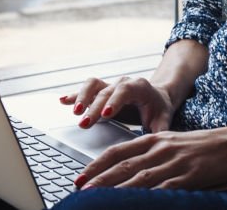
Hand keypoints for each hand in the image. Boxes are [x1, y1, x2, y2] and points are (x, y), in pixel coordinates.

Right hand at [59, 75, 175, 132]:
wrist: (156, 96)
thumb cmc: (159, 108)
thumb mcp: (163, 118)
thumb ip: (160, 130)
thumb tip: (158, 143)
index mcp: (138, 86)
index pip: (124, 91)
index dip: (114, 101)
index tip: (105, 114)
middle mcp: (122, 83)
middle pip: (105, 92)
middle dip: (94, 107)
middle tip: (85, 123)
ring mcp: (110, 85)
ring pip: (93, 85)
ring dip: (82, 97)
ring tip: (74, 112)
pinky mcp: (101, 91)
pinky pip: (87, 89)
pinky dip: (75, 95)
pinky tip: (63, 101)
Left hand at [75, 128, 226, 189]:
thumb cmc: (199, 146)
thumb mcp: (170, 144)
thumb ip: (149, 154)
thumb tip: (126, 170)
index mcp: (153, 139)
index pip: (117, 151)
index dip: (97, 164)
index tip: (81, 175)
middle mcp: (159, 149)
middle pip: (123, 165)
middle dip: (98, 178)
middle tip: (79, 189)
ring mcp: (172, 163)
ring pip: (137, 178)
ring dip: (115, 189)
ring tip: (97, 198)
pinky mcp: (186, 177)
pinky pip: (161, 188)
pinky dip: (145, 197)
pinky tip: (132, 203)